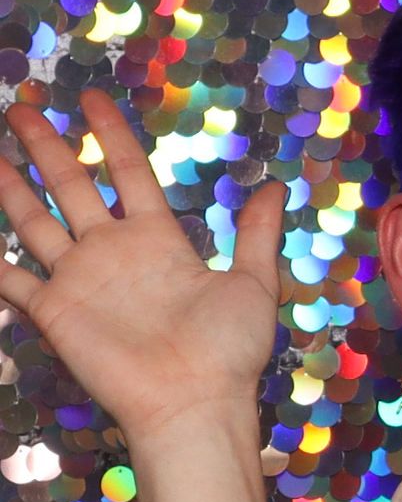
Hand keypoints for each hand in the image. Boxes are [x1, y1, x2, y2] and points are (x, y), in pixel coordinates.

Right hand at [0, 93, 285, 446]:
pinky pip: (11, 279)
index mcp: (158, 239)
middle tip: (19, 107)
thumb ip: (256, 234)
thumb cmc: (228, 351)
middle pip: (72, 185)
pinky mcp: (54, 310)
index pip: (129, 172)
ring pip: (34, 220)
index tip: (90, 98)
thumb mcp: (253, 283)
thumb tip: (274, 186)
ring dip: (10, 187)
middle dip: (47, 146)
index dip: (109, 134)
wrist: (194, 402)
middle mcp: (113, 252)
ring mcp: (80, 279)